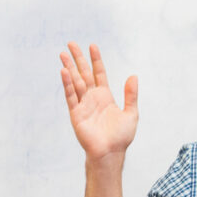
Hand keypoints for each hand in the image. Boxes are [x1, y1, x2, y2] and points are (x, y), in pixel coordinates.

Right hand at [61, 43, 137, 163]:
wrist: (111, 153)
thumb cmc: (121, 137)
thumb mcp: (131, 113)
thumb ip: (131, 95)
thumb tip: (134, 76)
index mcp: (105, 96)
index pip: (99, 73)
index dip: (96, 60)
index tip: (93, 46)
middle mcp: (92, 98)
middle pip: (84, 74)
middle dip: (78, 59)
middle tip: (71, 44)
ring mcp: (83, 104)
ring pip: (75, 82)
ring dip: (69, 68)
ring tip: (63, 54)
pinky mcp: (76, 113)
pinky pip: (71, 96)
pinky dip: (67, 84)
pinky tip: (64, 71)